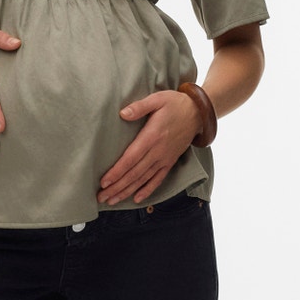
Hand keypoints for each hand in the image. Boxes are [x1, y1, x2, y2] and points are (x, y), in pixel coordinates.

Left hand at [97, 90, 201, 204]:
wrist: (198, 113)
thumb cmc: (175, 104)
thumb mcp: (157, 99)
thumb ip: (139, 107)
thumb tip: (122, 114)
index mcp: (152, 136)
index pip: (130, 159)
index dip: (116, 172)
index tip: (104, 182)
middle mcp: (158, 151)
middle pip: (134, 173)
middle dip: (117, 187)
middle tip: (102, 197)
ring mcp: (165, 158)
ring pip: (143, 179)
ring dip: (127, 191)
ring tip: (113, 200)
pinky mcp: (170, 162)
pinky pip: (158, 179)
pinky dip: (147, 190)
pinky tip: (137, 199)